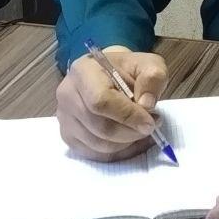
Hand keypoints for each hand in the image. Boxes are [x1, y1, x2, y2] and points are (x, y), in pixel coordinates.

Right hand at [56, 46, 168, 161]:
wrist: (111, 77)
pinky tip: (129, 139)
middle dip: (131, 132)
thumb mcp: (149, 65)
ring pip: (99, 144)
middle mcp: (67, 94)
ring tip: (140, 129)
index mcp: (84, 71)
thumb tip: (146, 104)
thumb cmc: (129, 71)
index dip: (128, 115)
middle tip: (150, 126)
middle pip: (100, 127)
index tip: (150, 121)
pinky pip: (95, 154)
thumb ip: (153, 77)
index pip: (101, 100)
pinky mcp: (68, 136)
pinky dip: (118, 152)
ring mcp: (65, 117)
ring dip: (126, 143)